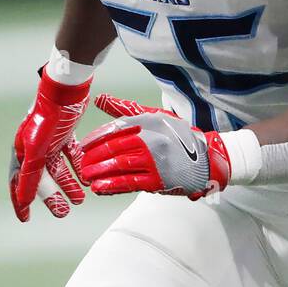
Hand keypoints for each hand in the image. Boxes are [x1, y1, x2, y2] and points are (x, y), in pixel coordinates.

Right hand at [8, 70, 91, 221]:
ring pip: (59, 169)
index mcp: (22, 151)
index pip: (18, 183)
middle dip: (52, 197)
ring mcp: (49, 141)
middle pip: (42, 179)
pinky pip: (71, 156)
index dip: (21, 202)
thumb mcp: (38, 150)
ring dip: (68, 184)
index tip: (26, 219)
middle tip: (63, 213)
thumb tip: (23, 200)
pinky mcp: (65, 133)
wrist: (66, 91)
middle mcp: (33, 147)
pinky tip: (87, 179)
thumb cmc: (48, 119)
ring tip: (80, 200)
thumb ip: (30, 176)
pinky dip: (78, 167)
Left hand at [80, 94, 230, 199]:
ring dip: (99, 172)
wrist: (206, 158)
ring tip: (87, 177)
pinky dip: (112, 186)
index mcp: (149, 121)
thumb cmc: (177, 135)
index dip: (96, 138)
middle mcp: (152, 139)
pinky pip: (130, 183)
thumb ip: (125, 109)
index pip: (116, 128)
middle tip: (81, 164)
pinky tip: (100, 188)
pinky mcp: (159, 180)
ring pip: (120, 166)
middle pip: (115, 148)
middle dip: (94, 157)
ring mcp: (155, 160)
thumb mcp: (154, 116)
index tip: (83, 146)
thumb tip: (99, 98)